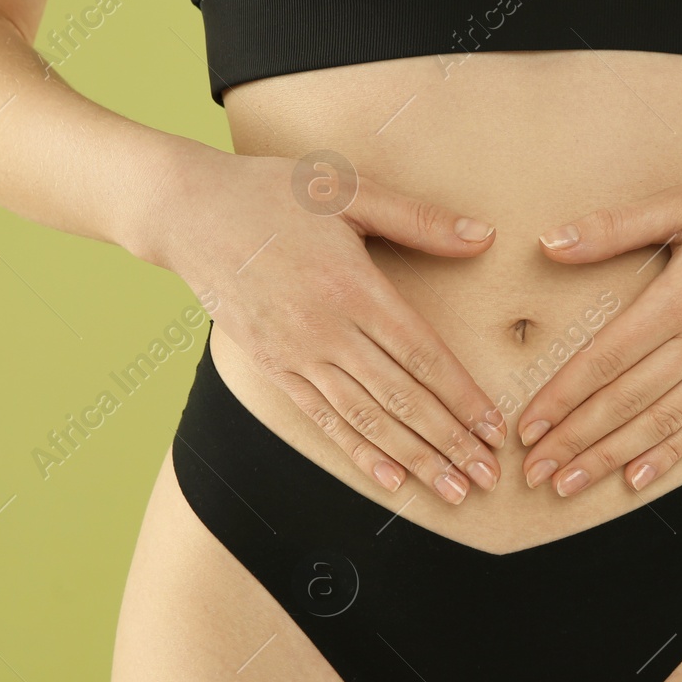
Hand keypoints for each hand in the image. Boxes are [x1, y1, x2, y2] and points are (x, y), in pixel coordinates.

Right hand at [142, 144, 506, 504]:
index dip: (463, 397)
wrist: (187, 212)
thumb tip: (484, 236)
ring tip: (452, 491)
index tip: (495, 429)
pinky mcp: (273, 368)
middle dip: (450, 442)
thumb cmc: (273, 193)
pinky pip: (323, 420)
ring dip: (413, 459)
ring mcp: (297, 355)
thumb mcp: (348, 190)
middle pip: (401, 398)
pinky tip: (391, 480)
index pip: (422, 355)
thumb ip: (418, 219)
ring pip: (366, 419)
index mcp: (354, 287)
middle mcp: (327, 330)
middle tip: (487, 476)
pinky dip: (359, 452)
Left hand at [515, 154, 681, 496]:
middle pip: (626, 402)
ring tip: (568, 485)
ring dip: (610, 458)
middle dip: (575, 441)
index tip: (526, 427)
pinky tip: (635, 481)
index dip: (563, 397)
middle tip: (531, 471)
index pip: (607, 359)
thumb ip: (617, 226)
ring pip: (661, 423)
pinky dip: (668, 455)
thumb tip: (550, 243)